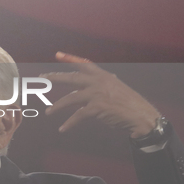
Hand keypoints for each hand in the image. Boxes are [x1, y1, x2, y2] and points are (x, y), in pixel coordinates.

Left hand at [42, 52, 160, 137]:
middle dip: (55, 77)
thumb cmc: (128, 103)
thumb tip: (87, 87)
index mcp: (103, 75)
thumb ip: (101, 85)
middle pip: (72, 78)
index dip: (70, 58)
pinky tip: (62, 129)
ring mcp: (97, 93)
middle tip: (42, 77)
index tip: (58, 55)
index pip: (84, 63)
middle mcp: (98, 81)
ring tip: (48, 112)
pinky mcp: (97, 107)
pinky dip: (69, 123)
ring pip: (70, 98)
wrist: (141, 115)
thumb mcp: (115, 88)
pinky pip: (78, 116)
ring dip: (57, 106)